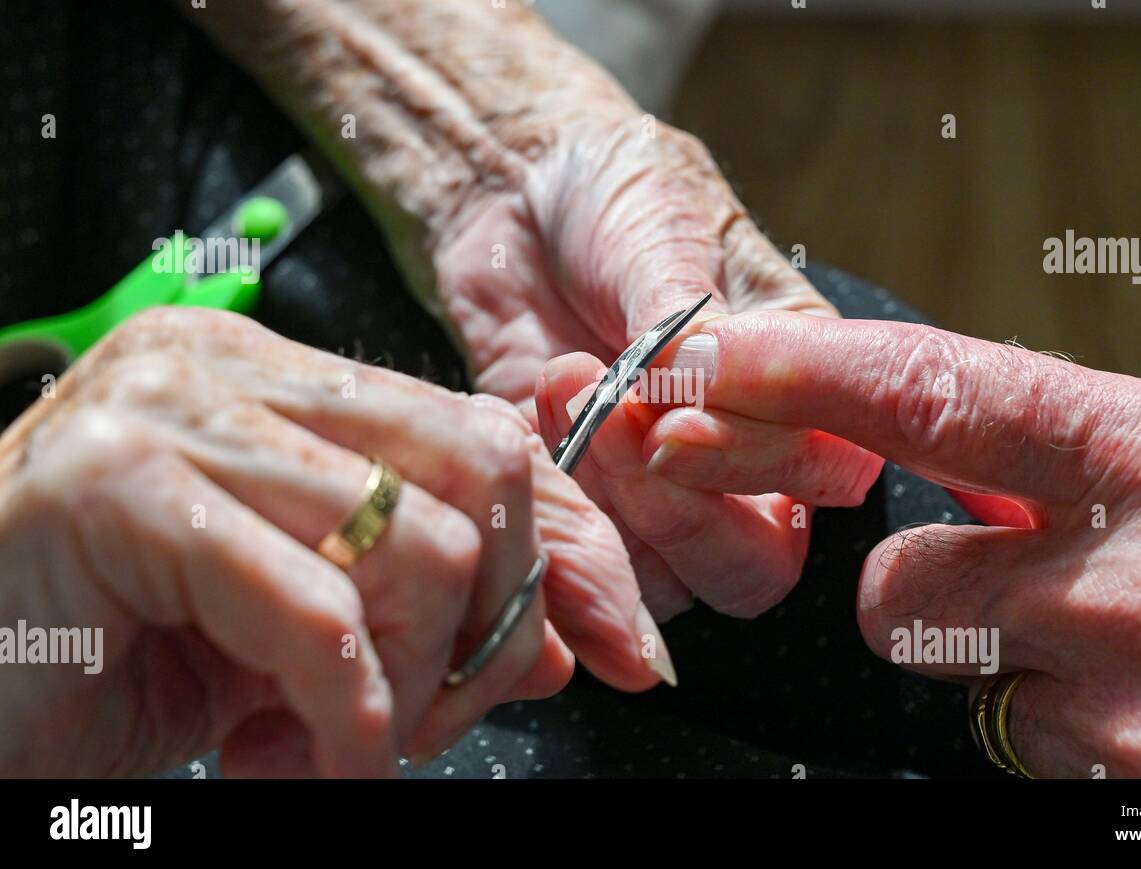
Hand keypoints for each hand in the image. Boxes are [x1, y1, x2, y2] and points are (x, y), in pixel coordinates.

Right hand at [0, 307, 663, 777]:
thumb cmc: (108, 662)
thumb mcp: (299, 636)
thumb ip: (421, 619)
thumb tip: (554, 648)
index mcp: (276, 377)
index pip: (482, 441)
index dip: (555, 557)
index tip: (591, 654)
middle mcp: (226, 365)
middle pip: (475, 474)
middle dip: (480, 627)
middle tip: (412, 722)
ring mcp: (167, 409)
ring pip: (415, 548)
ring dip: (403, 691)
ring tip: (327, 747)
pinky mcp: (117, 486)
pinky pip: (318, 616)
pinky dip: (343, 718)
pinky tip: (284, 759)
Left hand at [186, 0, 840, 619]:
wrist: (515, 195)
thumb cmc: (618, 194)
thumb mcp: (666, 231)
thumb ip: (687, 321)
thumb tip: (697, 384)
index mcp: (806, 388)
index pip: (825, 474)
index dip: (758, 465)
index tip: (673, 420)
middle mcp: (748, 462)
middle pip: (755, 568)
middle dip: (681, 512)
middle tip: (613, 417)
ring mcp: (664, 496)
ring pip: (668, 583)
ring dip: (609, 506)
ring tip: (563, 387)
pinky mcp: (586, 503)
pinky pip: (581, 558)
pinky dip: (551, 504)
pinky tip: (527, 408)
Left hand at [618, 311, 1140, 776]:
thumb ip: (1085, 443)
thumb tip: (947, 431)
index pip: (938, 396)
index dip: (810, 376)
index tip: (713, 362)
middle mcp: (1134, 584)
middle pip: (903, 591)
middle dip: (922, 591)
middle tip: (1007, 578)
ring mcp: (1137, 710)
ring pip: (967, 689)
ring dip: (1011, 668)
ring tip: (1120, 651)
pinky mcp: (1140, 795)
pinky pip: (1033, 758)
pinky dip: (1070, 736)